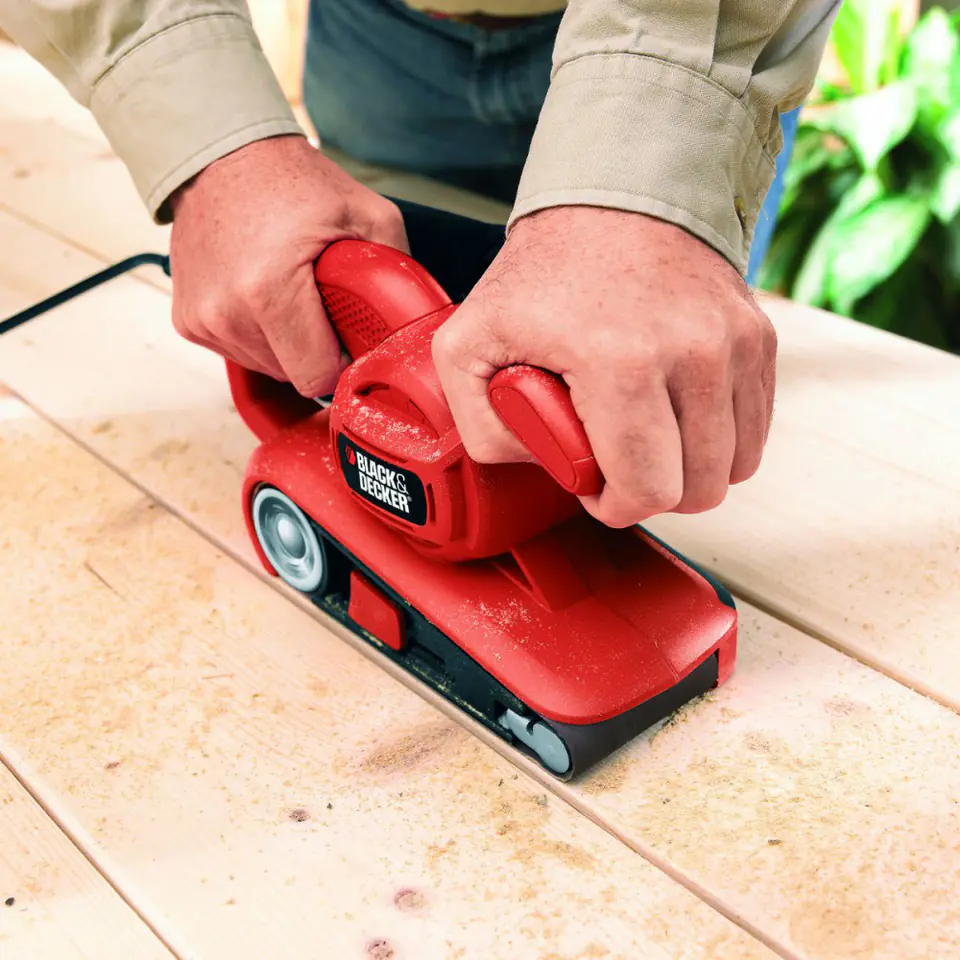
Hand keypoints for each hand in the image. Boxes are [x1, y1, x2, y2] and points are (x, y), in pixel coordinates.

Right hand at [168, 135, 408, 395]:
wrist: (220, 155)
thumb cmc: (293, 182)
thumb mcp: (367, 213)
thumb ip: (398, 271)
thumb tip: (418, 320)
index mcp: (269, 291)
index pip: (315, 378)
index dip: (340, 363)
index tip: (348, 337)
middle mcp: (227, 312)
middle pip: (291, 376)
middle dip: (314, 350)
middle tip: (321, 305)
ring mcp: (202, 320)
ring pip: (265, 368)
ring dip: (284, 344)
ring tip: (289, 294)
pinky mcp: (187, 322)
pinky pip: (238, 352)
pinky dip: (256, 334)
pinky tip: (261, 296)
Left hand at [431, 206, 776, 526]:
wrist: (615, 195)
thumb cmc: (542, 274)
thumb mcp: (468, 344)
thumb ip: (480, 426)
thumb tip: (538, 467)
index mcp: (619, 362)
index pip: (646, 490)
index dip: (615, 506)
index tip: (594, 487)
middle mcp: (694, 354)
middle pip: (699, 489)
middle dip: (652, 492)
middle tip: (616, 459)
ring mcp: (736, 345)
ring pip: (735, 466)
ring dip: (689, 469)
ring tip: (646, 435)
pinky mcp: (760, 338)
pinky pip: (756, 429)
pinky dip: (718, 438)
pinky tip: (677, 415)